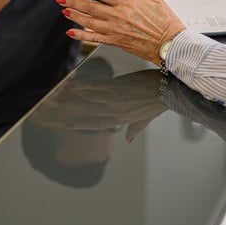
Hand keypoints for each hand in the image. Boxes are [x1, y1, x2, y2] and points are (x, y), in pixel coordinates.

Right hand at [33, 70, 166, 140]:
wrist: (169, 90)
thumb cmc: (159, 102)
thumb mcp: (146, 118)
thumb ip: (135, 129)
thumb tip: (128, 140)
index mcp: (122, 119)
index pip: (97, 123)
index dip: (82, 125)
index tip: (68, 125)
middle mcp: (116, 112)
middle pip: (90, 112)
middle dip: (72, 110)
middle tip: (57, 107)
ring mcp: (116, 100)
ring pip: (91, 99)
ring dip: (75, 96)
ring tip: (62, 93)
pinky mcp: (118, 87)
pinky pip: (98, 87)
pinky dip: (85, 86)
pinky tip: (74, 84)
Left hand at [60, 0, 185, 62]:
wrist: (172, 45)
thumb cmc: (166, 22)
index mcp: (127, 2)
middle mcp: (118, 16)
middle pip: (89, 6)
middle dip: (73, 1)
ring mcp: (116, 30)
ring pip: (89, 21)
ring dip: (75, 15)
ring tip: (64, 10)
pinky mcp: (116, 42)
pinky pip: (94, 38)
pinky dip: (81, 35)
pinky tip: (71, 32)